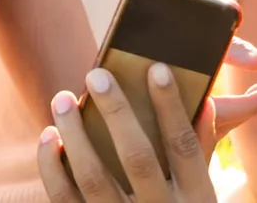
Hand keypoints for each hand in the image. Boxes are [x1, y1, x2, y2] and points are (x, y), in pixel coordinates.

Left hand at [37, 38, 256, 201]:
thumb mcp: (201, 193)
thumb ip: (201, 151)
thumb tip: (206, 101)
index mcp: (194, 198)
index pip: (183, 145)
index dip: (171, 107)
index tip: (157, 68)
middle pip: (137, 157)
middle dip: (116, 112)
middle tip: (96, 75)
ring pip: (94, 178)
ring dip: (75, 135)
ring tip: (62, 99)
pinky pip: (66, 200)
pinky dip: (52, 168)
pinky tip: (49, 137)